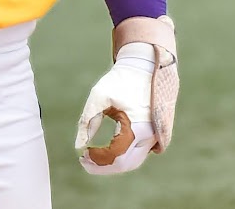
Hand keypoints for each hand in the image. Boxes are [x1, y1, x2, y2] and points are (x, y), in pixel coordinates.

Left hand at [76, 43, 159, 174]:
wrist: (145, 68)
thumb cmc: (120, 80)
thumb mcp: (98, 97)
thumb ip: (88, 121)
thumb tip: (79, 145)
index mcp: (137, 127)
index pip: (115, 154)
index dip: (97, 159)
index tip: (81, 155)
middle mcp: (150, 136)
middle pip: (126, 163)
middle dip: (104, 166)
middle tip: (84, 162)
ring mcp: (155, 137)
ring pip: (134, 161)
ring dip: (114, 163)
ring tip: (92, 159)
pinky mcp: (155, 135)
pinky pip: (138, 153)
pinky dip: (123, 157)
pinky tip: (106, 153)